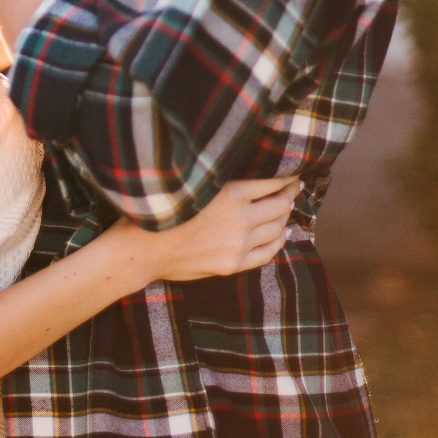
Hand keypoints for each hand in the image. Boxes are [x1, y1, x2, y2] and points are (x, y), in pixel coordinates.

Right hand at [107, 176, 300, 289]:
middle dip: (289, 195)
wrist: (143, 250)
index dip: (287, 178)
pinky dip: (279, 241)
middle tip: (294, 188)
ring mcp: (238, 245)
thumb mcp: (193, 185)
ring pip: (276, 228)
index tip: (294, 174)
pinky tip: (282, 234)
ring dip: (285, 217)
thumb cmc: (162, 211)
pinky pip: (267, 253)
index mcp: (230, 194)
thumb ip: (222, 182)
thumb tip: (247, 175)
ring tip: (286, 208)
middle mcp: (240, 219)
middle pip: (280, 206)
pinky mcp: (233, 264)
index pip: (272, 183)